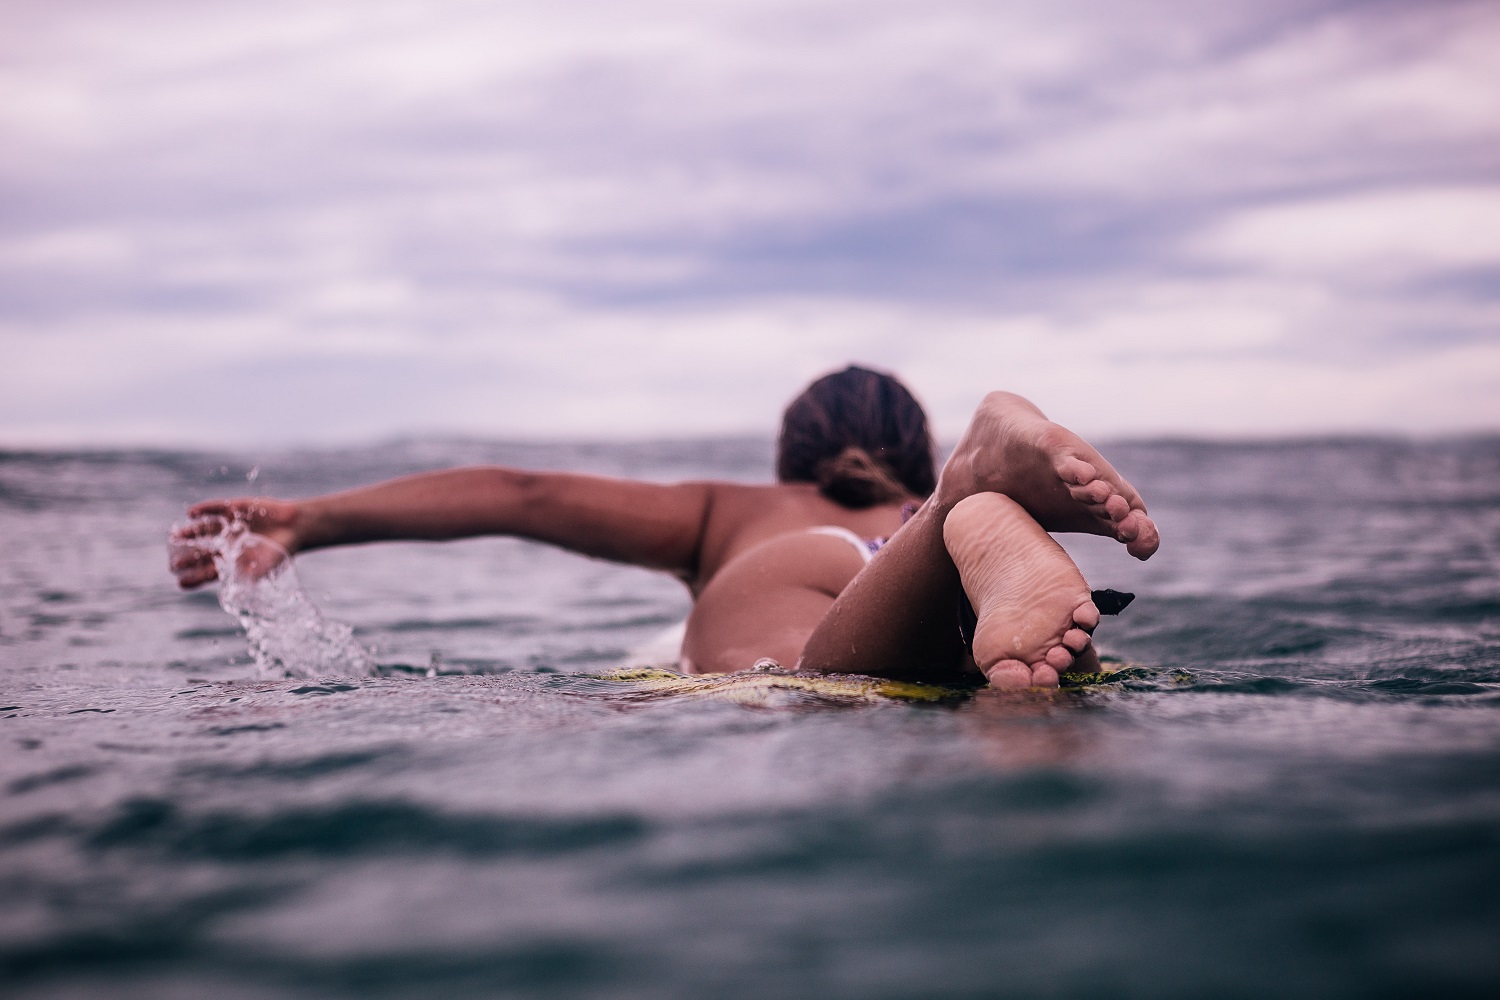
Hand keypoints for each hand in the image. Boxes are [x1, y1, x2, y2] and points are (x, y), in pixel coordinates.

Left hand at [168, 497, 300, 588]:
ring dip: (190, 533)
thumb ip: (252, 575)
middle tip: (174, 565)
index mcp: (233, 561)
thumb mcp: (267, 566)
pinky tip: (191, 514)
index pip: (209, 571)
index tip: (180, 583)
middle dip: (188, 559)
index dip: (195, 577)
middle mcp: (227, 544)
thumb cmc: (282, 550)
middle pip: (202, 552)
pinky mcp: (235, 508)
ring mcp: (229, 526)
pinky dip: (204, 510)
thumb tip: (236, 587)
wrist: (296, 526)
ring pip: (204, 530)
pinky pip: (215, 509)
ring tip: (175, 537)